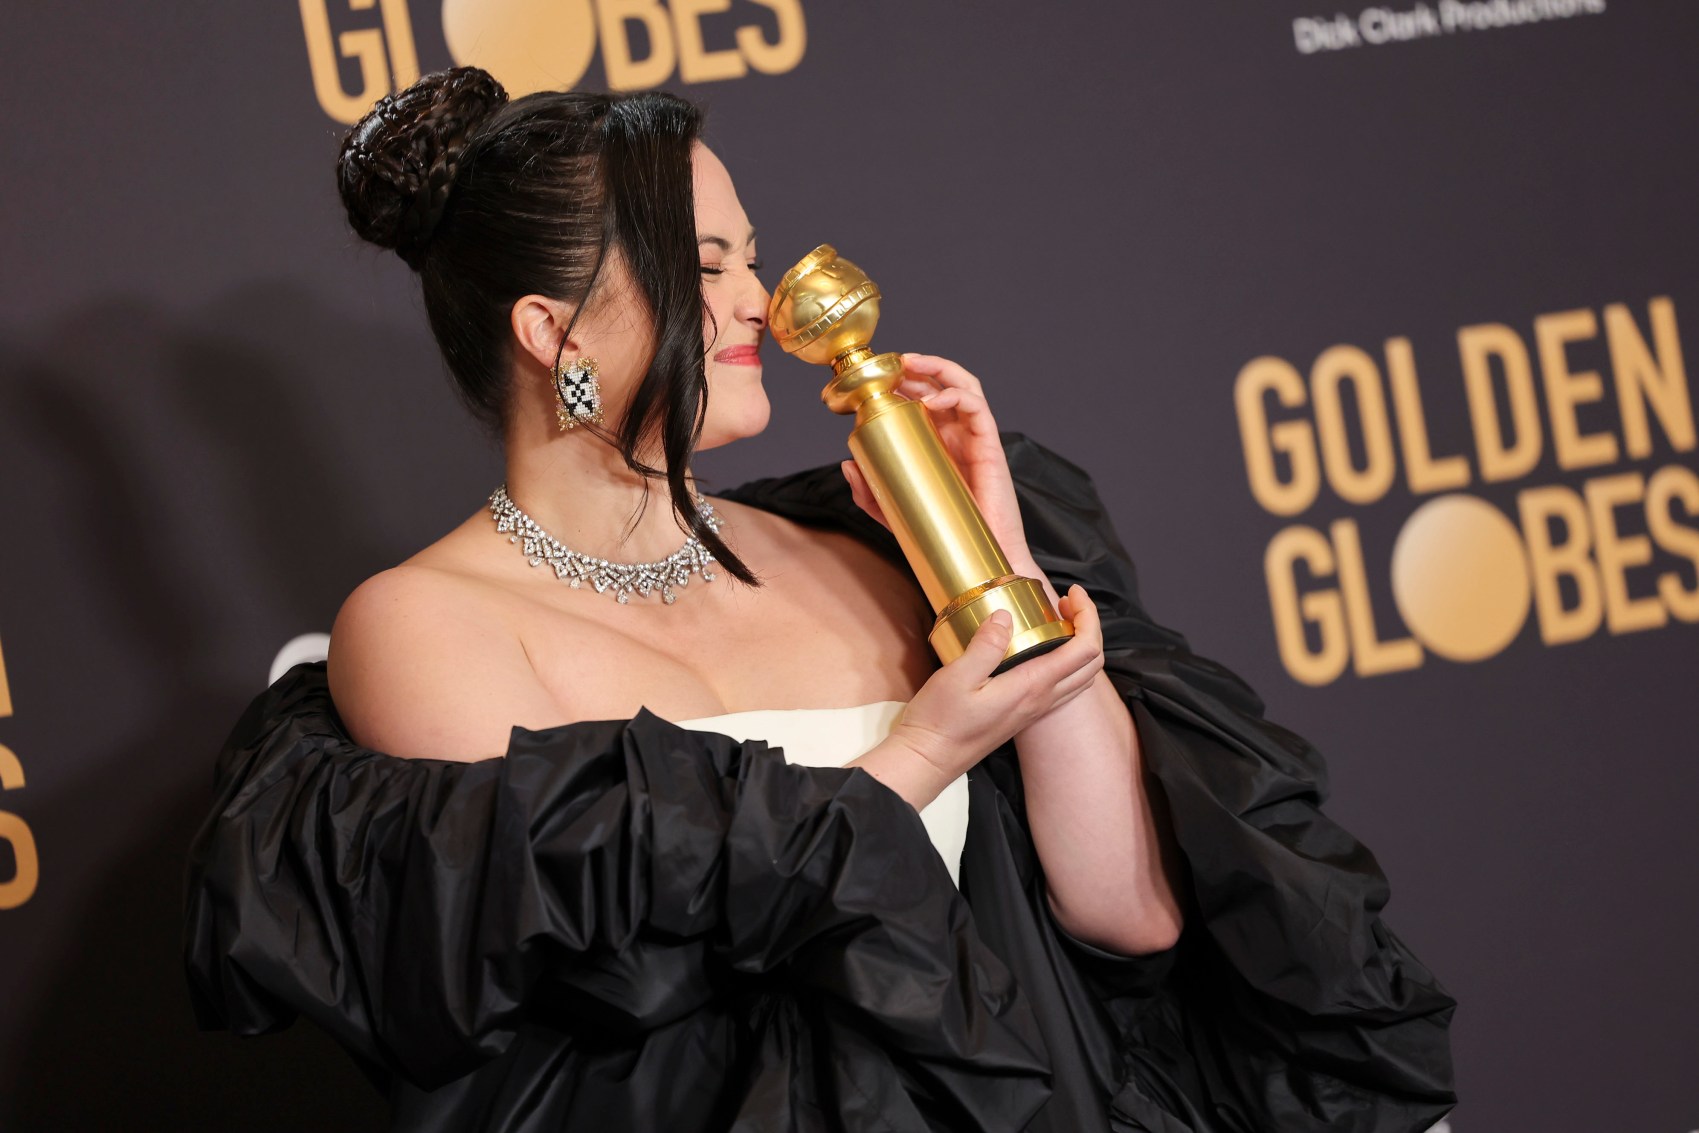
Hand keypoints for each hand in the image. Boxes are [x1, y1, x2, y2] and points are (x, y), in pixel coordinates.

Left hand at [839, 353, 1037, 573]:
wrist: (978, 561)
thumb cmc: (942, 535)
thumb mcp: (893, 512)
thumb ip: (870, 492)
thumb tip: (846, 463)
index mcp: (937, 443)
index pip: (923, 399)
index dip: (902, 382)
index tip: (875, 378)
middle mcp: (957, 435)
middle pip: (942, 384)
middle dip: (916, 367)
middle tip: (890, 363)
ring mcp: (974, 439)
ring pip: (963, 386)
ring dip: (938, 368)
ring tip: (911, 363)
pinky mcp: (989, 447)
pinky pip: (977, 408)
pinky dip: (955, 395)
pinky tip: (932, 400)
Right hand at [875, 584, 1104, 801]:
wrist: (929, 760)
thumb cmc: (940, 721)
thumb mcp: (957, 676)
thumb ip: (986, 645)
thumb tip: (1006, 615)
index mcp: (1033, 686)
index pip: (1084, 649)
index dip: (1088, 616)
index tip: (1072, 593)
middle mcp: (1042, 700)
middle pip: (1092, 664)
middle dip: (1089, 627)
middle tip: (1065, 603)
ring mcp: (1035, 710)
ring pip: (1081, 678)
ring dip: (1080, 645)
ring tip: (1057, 620)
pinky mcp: (1023, 715)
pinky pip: (1063, 688)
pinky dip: (1066, 663)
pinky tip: (1039, 650)